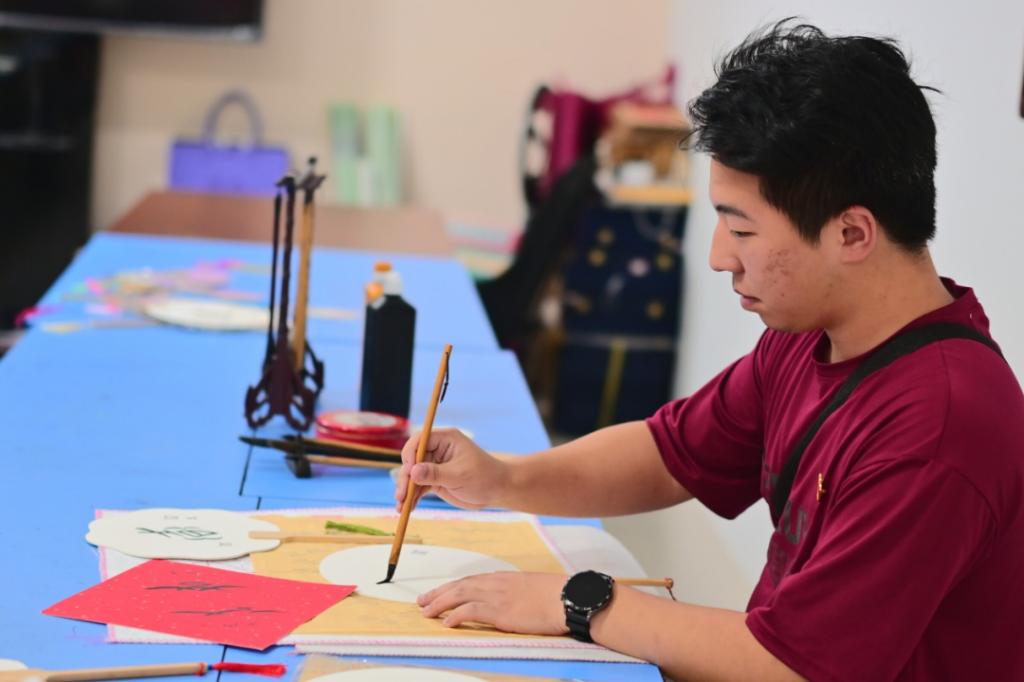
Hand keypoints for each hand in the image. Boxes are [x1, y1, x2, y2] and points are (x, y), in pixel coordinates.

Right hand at [394, 428, 509, 510]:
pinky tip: (407, 508)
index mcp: (445, 439)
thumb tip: (412, 472)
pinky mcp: (434, 480)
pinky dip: (412, 497)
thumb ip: (435, 473)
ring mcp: (434, 465)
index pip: (419, 441)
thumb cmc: (484, 477)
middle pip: (412, 460)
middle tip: (401, 495)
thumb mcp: (459, 475)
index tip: (409, 472)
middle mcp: (437, 450)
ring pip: (412, 475)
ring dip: (406, 490)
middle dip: (405, 478)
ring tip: (401, 507)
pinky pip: (418, 487)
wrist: (496, 491)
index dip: (410, 455)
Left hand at [418, 571, 569, 635]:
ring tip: (426, 612)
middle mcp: (496, 583)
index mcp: (504, 578)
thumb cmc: (556, 594)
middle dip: (439, 593)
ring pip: (460, 596)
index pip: (471, 581)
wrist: (568, 597)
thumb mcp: (532, 587)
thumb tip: (511, 599)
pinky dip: (456, 615)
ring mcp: (497, 596)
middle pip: (459, 586)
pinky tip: (446, 622)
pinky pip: (471, 611)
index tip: (439, 592)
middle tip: (422, 601)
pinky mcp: (500, 611)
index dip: (452, 587)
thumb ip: (516, 590)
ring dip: (440, 603)